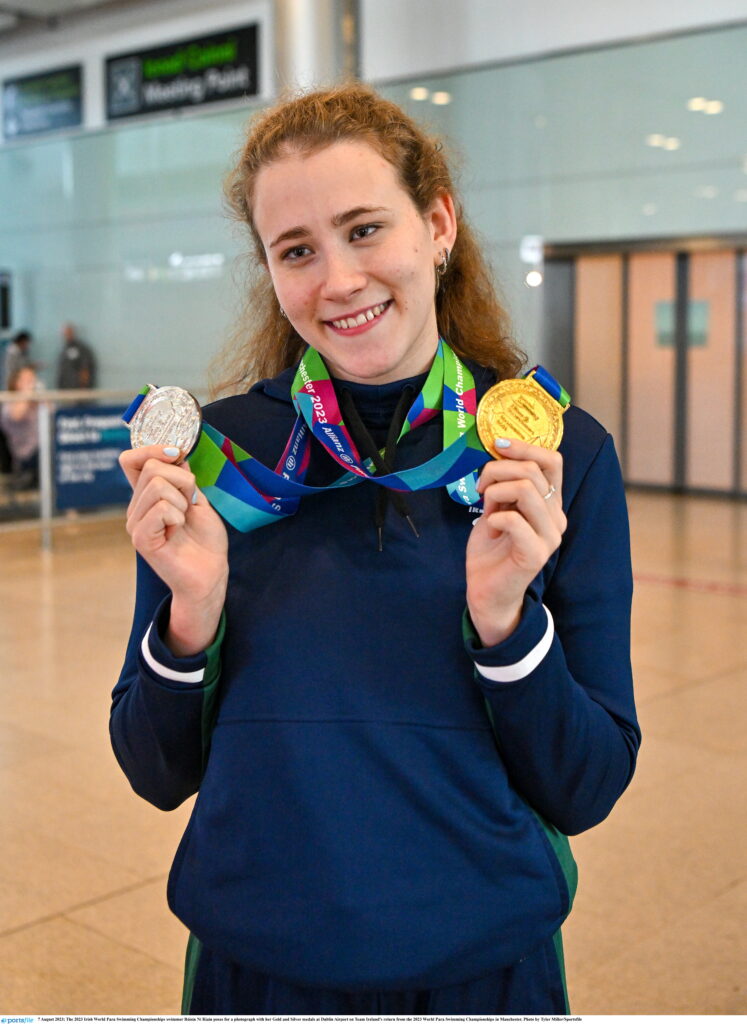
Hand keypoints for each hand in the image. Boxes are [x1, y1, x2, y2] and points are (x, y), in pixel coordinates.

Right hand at [119, 445, 228, 654]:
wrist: (210, 573)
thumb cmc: (205, 540)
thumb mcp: (198, 500)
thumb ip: (183, 478)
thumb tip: (175, 454)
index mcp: (147, 496)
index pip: (131, 460)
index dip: (152, 449)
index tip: (176, 454)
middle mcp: (136, 507)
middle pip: (151, 467)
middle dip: (182, 479)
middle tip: (189, 503)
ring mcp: (135, 523)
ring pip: (158, 486)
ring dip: (182, 501)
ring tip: (183, 521)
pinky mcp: (141, 538)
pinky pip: (160, 508)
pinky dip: (178, 516)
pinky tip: (177, 531)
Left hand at [466, 438, 565, 646]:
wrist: (487, 590)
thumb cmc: (492, 547)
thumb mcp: (498, 506)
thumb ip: (506, 483)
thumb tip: (499, 451)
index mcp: (551, 502)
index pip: (552, 461)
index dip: (525, 447)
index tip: (498, 444)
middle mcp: (557, 517)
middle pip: (533, 471)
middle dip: (498, 470)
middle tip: (481, 487)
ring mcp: (550, 536)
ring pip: (525, 490)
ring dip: (496, 492)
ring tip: (487, 510)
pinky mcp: (536, 553)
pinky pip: (514, 519)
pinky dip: (495, 518)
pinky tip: (491, 529)